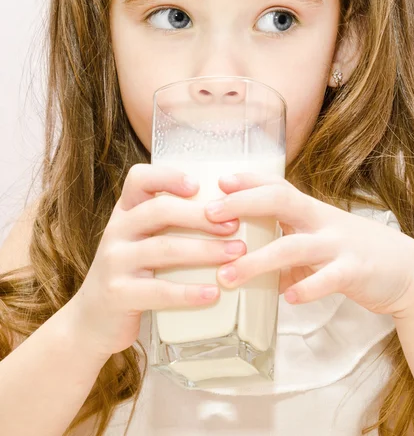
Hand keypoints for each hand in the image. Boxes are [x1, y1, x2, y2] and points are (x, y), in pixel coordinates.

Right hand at [69, 164, 244, 358]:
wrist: (91, 322)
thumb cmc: (131, 274)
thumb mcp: (140, 241)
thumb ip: (167, 225)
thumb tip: (227, 213)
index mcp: (125, 212)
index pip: (139, 179)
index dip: (168, 177)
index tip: (199, 186)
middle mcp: (117, 231)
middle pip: (159, 211)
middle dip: (202, 216)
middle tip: (234, 224)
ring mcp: (114, 262)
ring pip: (164, 249)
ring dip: (205, 250)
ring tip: (236, 254)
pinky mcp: (118, 294)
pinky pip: (159, 291)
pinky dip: (189, 293)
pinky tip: (213, 293)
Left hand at [205, 174, 413, 317]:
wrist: (406, 270)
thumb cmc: (352, 253)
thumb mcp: (319, 241)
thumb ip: (286, 248)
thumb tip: (248, 263)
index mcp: (311, 211)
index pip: (276, 185)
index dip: (248, 180)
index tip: (219, 181)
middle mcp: (322, 220)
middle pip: (280, 200)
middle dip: (243, 203)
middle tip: (209, 214)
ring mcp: (339, 244)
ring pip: (294, 246)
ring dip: (258, 260)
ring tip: (227, 276)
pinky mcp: (355, 270)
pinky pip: (329, 278)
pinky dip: (307, 288)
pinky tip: (287, 298)